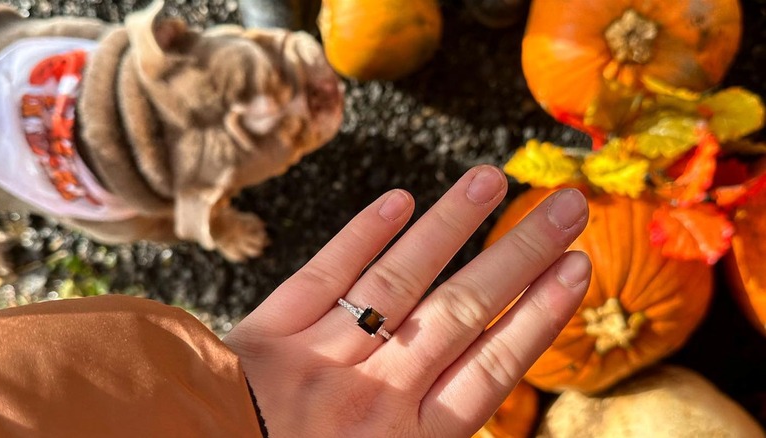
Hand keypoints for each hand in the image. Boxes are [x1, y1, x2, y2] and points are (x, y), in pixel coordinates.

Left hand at [224, 165, 590, 436]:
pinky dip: (361, 236)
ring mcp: (318, 360)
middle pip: (462, 312)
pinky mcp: (267, 337)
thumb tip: (473, 393)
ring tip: (490, 179)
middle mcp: (374, 396)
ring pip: (400, 281)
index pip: (492, 368)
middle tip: (566, 205)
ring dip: (449, 226)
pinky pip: (322, 278)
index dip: (539, 314)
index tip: (576, 267)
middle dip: (520, 255)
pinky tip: (399, 201)